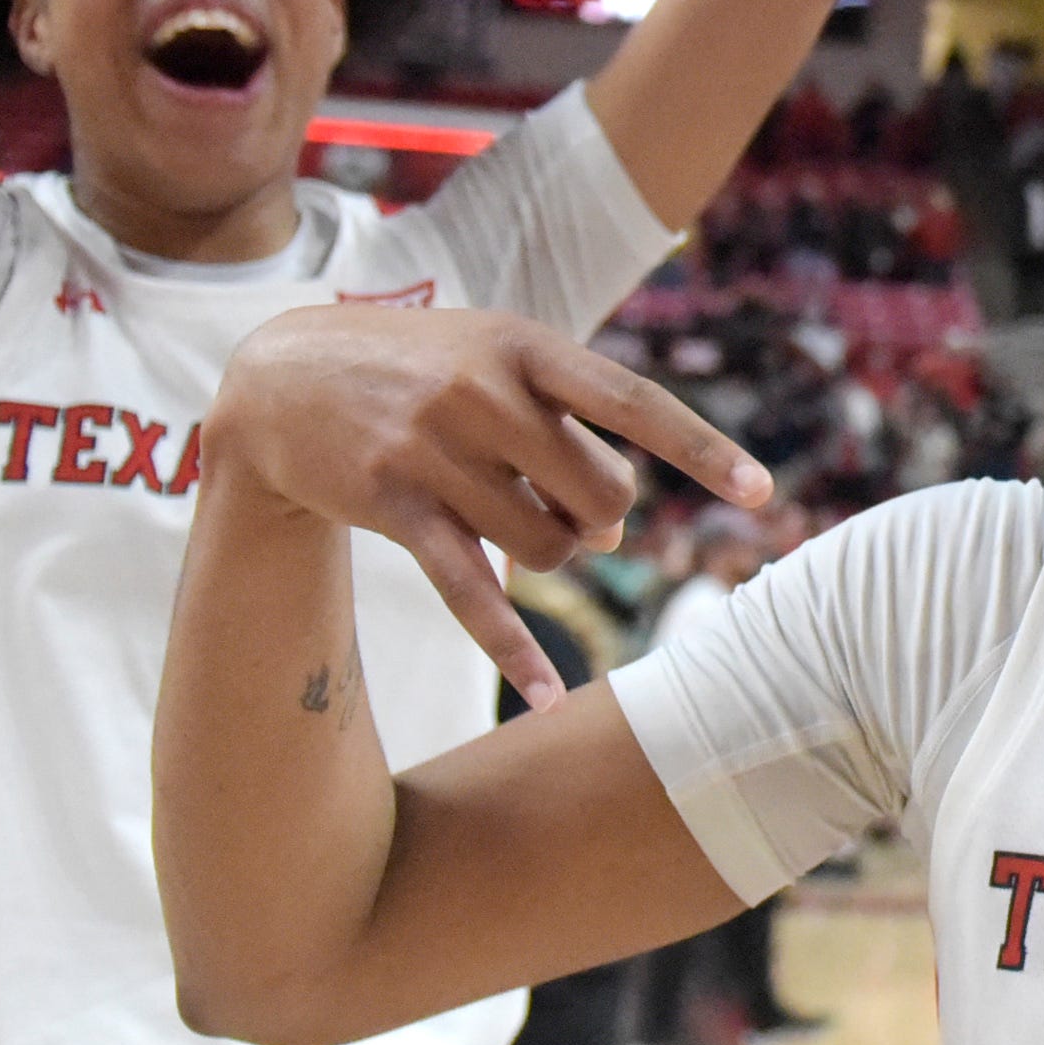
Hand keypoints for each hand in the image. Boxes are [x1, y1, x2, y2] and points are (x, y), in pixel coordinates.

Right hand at [205, 307, 768, 710]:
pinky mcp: (390, 503)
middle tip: (572, 513)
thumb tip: (613, 535)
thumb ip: (565, 433)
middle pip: (600, 496)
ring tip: (517, 529)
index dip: (702, 450)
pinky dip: (513, 648)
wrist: (280, 375)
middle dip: (602, 522)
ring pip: (545, 547)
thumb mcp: (496, 363)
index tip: (763, 492)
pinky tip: (549, 698)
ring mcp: (432, 448)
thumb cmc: (421, 369)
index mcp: (524, 346)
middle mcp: (482, 391)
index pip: (633, 401)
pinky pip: (471, 592)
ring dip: (549, 558)